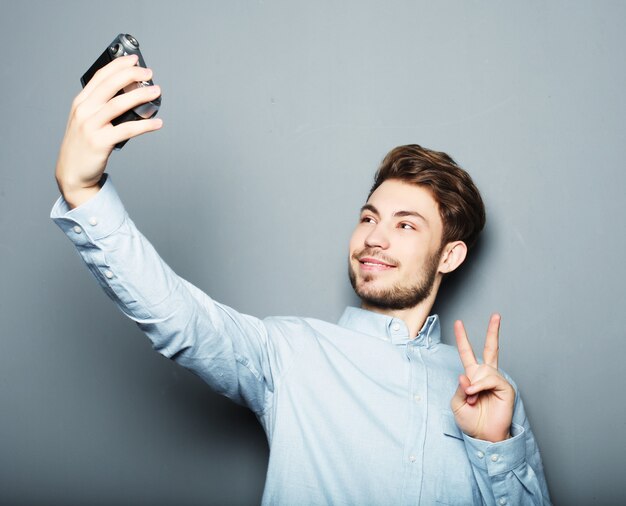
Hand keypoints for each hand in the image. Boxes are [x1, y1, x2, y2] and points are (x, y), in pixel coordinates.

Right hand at [55, 54, 162, 198]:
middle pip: (110, 85)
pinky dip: (144, 125)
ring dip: (140, 96)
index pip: (100, 77)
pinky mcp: (100, 142)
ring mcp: (91, 126)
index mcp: (80, 103)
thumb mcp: (86, 121)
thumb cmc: (83, 146)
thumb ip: (101, 107)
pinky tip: (157, 123)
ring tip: (156, 91)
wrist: (72, 172)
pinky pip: (127, 130)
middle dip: (131, 75)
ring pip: (119, 104)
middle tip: (149, 73)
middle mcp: (84, 111)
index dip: (118, 65)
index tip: (134, 60)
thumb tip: (130, 95)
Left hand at [450, 314, 514, 442]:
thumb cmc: (470, 421)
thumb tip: (466, 375)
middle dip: (493, 332)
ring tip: (472, 398)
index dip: (462, 338)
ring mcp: (497, 380)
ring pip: (483, 370)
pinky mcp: (506, 388)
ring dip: (473, 385)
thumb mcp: (456, 403)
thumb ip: (459, 387)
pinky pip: (490, 379)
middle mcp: (486, 375)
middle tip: (496, 315)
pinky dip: (480, 386)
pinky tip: (477, 395)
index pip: (467, 353)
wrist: (483, 436)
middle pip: (491, 349)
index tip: (458, 323)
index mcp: (472, 377)